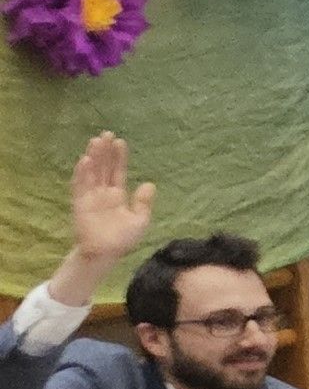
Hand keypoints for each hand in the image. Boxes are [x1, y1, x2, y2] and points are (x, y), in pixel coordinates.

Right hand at [67, 134, 151, 266]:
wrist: (105, 254)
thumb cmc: (122, 239)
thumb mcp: (140, 220)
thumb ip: (144, 202)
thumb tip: (149, 184)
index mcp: (117, 195)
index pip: (118, 171)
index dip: (119, 157)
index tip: (120, 141)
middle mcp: (103, 192)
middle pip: (103, 167)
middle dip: (104, 151)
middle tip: (106, 134)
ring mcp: (90, 197)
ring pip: (91, 173)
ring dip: (93, 158)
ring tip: (95, 141)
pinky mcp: (80, 203)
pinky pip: (80, 186)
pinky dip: (81, 174)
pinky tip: (84, 161)